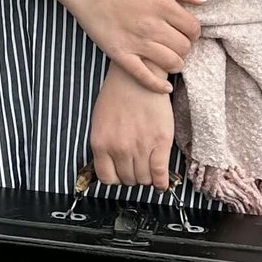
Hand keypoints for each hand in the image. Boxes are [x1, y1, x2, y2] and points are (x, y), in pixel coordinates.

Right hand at [24, 0, 201, 91]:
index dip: (194, 31)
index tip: (186, 30)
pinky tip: (165, 87)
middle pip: (184, 47)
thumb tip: (201, 1)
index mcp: (163, 6)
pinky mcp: (120, 54)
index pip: (193, 28)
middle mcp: (153, 26)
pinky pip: (144, 76)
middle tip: (177, 43)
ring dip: (176, 63)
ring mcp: (136, 42)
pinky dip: (158, 85)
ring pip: (171, 63)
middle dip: (185, 47)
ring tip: (171, 58)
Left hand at [90, 69, 177, 189]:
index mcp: (101, 144)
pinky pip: (160, 174)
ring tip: (148, 170)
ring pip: (143, 179)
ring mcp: (140, 147)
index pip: (107, 178)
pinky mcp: (160, 143)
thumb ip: (104, 144)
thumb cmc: (117, 95)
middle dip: (132, 177)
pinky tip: (162, 184)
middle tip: (137, 169)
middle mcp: (119, 149)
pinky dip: (162, 183)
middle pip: (127, 179)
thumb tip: (109, 163)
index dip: (115, 179)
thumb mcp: (100, 121)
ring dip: (146, 178)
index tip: (121, 175)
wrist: (138, 77)